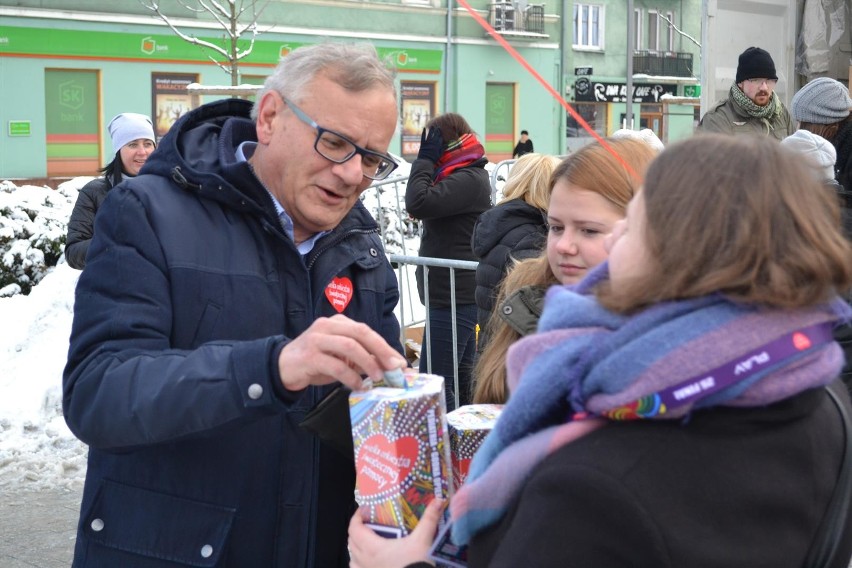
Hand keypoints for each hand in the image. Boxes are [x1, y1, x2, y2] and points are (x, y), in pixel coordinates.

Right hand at [277, 314, 406, 391]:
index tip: (400, 362)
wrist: (282, 367)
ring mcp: (317, 339)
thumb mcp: (340, 357)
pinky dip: (350, 377)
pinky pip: (335, 365)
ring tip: (378, 377)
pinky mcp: (309, 356)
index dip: (385, 346)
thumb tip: (389, 368)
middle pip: (361, 333)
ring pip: (349, 346)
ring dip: (367, 363)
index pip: (366, 330)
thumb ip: (361, 359)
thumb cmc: (315, 361)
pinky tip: (358, 386)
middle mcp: (328, 326)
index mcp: (338, 323)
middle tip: (394, 368)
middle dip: (381, 350)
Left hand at [349, 498, 443, 567]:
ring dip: (356, 548)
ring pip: (352, 558)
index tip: (364, 510)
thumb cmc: (415, 564)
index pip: (354, 528)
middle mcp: (365, 561)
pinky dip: (358, 564)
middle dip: (357, 530)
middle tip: (368, 523)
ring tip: (366, 542)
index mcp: (373, 547)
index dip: (356, 517)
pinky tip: (367, 562)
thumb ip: (429, 519)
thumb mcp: (423, 540)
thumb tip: (438, 500)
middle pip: (351, 541)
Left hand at [417, 127, 443, 163]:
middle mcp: (433, 143)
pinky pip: (423, 136)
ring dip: (431, 130)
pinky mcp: (423, 143)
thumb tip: (447, 145)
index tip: (442, 132)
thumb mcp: (439, 155)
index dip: (441, 135)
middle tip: (438, 127)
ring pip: (430, 134)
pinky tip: (423, 128)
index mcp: (438, 146)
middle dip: (437, 131)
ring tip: (432, 126)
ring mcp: (428, 142)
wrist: (425, 161)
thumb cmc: (433, 159)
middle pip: (436, 135)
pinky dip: (423, 132)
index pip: (440, 139)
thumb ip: (443, 149)